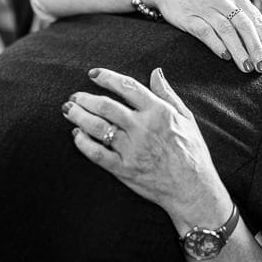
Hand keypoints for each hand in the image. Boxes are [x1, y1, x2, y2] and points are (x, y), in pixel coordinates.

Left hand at [61, 67, 233, 233]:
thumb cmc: (192, 152)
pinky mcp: (124, 169)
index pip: (127, 86)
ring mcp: (132, 149)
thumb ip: (167, 94)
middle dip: (85, 98)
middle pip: (106, 106)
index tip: (93, 74)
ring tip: (69, 110)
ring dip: (79, 116)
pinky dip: (83, 143)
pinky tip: (76, 135)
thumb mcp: (186, 118)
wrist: (193, 189)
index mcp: (159, 112)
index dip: (107, 77)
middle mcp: (143, 128)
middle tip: (74, 96)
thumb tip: (155, 72)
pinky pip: (97, 154)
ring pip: (98, 127)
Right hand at [143, 0, 261, 72]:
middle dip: (256, 47)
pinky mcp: (188, 16)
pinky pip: (204, 30)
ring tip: (247, 67)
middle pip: (244, 25)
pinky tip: (225, 56)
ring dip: (239, 50)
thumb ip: (243, 14)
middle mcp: (222, 0)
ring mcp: (205, 7)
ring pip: (226, 29)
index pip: (256, 19)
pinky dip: (216, 44)